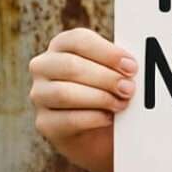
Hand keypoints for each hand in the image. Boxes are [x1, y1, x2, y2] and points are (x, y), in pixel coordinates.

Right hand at [29, 28, 137, 171]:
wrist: (100, 130)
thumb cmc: (109, 89)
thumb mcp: (114, 71)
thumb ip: (119, 64)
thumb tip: (132, 67)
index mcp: (62, 44)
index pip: (79, 40)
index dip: (107, 53)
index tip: (132, 66)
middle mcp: (44, 66)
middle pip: (71, 66)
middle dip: (105, 78)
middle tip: (130, 88)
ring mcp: (39, 95)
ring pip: (64, 93)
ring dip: (99, 98)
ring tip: (122, 103)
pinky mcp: (44, 123)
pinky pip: (66, 119)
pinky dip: (92, 118)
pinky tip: (109, 118)